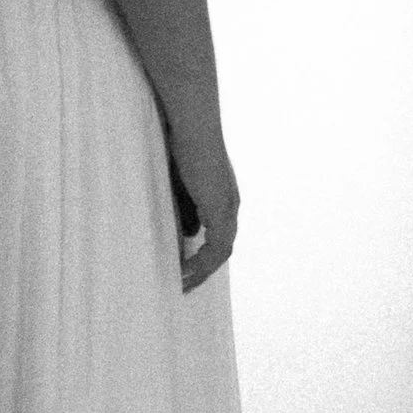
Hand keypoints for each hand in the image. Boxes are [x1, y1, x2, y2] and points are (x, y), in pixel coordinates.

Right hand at [165, 126, 239, 292]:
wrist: (193, 125)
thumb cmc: (183, 142)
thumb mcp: (181, 180)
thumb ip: (187, 205)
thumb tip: (192, 232)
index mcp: (222, 196)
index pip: (218, 234)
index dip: (205, 254)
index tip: (187, 270)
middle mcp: (230, 204)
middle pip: (223, 247)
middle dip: (204, 270)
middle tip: (185, 287)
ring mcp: (228, 207)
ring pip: (222, 250)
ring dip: (203, 271)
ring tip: (183, 286)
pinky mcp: (221, 209)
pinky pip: (217, 246)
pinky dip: (202, 262)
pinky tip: (185, 272)